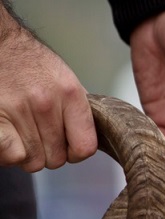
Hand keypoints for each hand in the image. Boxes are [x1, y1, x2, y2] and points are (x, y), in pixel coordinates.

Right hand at [0, 7, 95, 171]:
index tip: (69, 149)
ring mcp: (19, 110)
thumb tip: (90, 134)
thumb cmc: (31, 63)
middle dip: (49, 153)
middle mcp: (46, 103)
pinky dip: (9, 153)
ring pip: (33, 160)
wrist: (1, 45)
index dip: (76, 154)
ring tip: (23, 134)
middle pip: (57, 158)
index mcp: (70, 94)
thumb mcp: (65, 79)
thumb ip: (78, 108)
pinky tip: (10, 138)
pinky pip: (12, 155)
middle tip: (40, 136)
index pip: (85, 146)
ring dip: (28, 153)